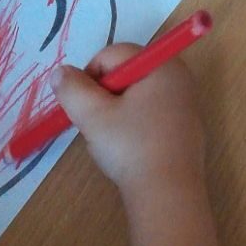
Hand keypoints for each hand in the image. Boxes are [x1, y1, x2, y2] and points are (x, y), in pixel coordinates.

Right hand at [55, 47, 209, 219]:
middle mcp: (177, 75)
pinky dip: (133, 125)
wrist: (168, 191)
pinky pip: (151, 113)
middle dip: (103, 96)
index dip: (89, 76)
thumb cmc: (131, 147)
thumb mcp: (94, 117)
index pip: (114, 54)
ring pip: (136, 95)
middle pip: (126, 73)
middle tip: (94, 123)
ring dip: (116, 112)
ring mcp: (185, 101)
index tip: (81, 106)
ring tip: (111, 140)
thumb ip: (73, 91)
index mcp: (160, 64)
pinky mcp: (185, 126)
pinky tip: (128, 149)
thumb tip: (60, 72)